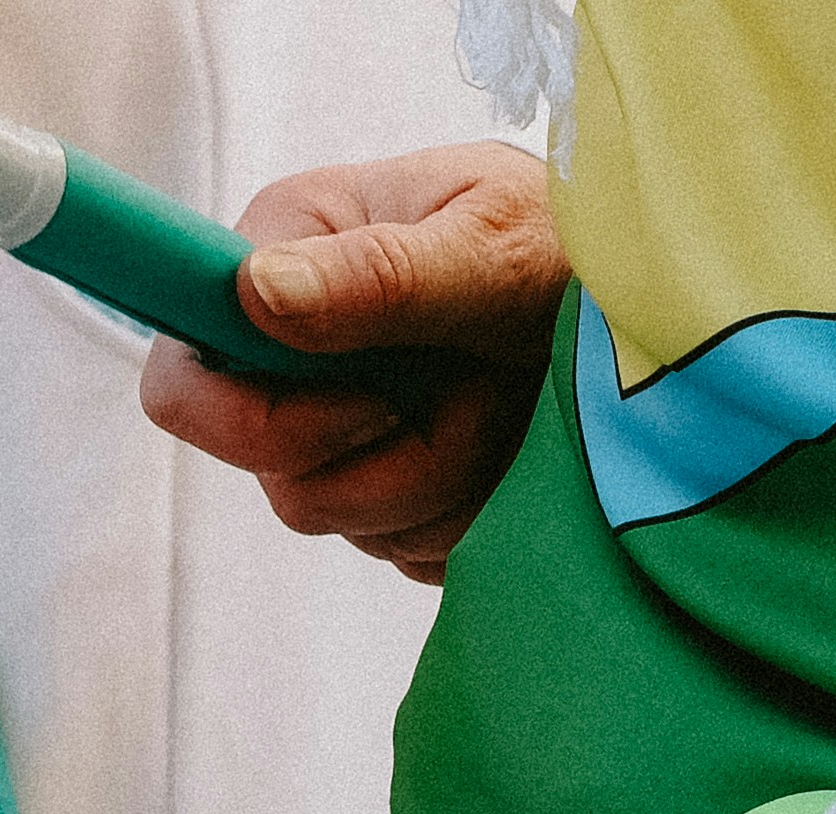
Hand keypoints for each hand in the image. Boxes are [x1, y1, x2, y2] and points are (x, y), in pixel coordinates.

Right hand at [139, 144, 567, 583]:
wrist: (650, 303)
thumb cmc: (573, 244)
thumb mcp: (492, 243)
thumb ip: (379, 276)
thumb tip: (255, 295)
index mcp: (288, 257)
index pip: (185, 378)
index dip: (255, 418)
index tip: (372, 401)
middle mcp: (290, 348)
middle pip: (277, 473)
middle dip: (395, 452)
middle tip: (482, 386)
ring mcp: (334, 427)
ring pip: (347, 519)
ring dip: (448, 479)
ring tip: (512, 400)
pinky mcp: (386, 491)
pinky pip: (403, 547)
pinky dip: (470, 511)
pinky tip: (513, 446)